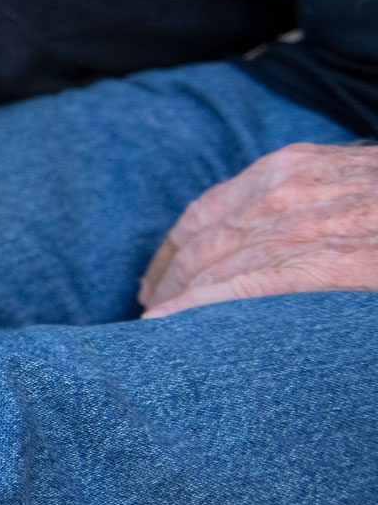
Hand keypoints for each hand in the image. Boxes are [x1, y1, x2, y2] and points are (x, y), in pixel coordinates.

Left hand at [137, 142, 377, 316]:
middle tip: (154, 317)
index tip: (157, 284)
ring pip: (216, 264)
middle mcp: (291, 189)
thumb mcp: (349, 192)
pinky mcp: (334, 259)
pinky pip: (246, 285)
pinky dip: (197, 307)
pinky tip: (166, 328)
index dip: (173, 253)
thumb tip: (258, 247)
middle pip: (203, 241)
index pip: (206, 213)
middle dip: (170, 282)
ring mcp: (311, 223)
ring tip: (156, 334)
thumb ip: (308, 208)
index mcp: (291, 170)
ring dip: (177, 300)